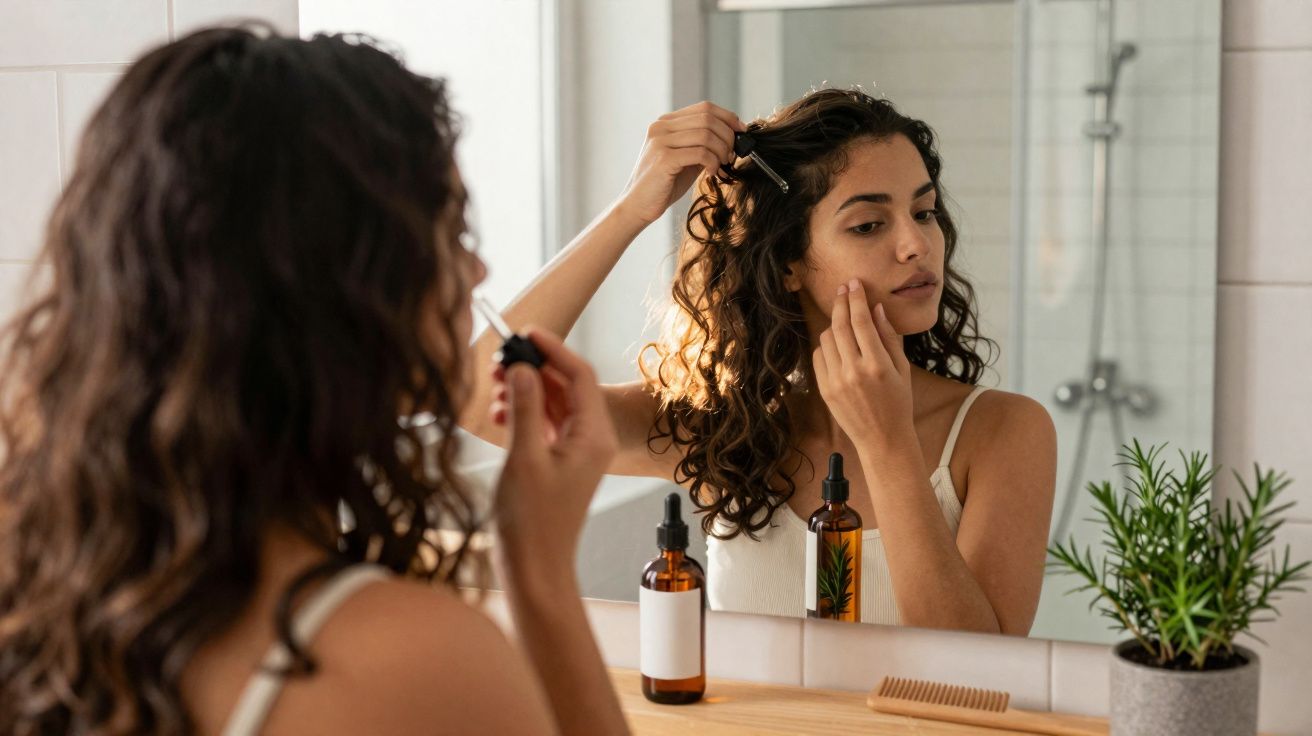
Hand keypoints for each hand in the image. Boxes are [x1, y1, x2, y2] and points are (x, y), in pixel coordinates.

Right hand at [490, 329, 617, 565]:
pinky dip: (524, 413)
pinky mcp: (558, 463)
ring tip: (494, 386)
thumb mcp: (524, 457)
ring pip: (553, 404)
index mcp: (593, 436)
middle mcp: (590, 440)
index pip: (579, 375)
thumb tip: (520, 368)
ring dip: (525, 389)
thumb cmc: (532, 522)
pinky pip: (545, 425)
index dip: (553, 349)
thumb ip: (525, 408)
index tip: (525, 333)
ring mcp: (575, 452)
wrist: (534, 568)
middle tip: (500, 359)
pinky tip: (499, 414)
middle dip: (534, 368)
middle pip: (567, 386)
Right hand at [614, 100, 746, 225]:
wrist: (637, 206)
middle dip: (728, 136)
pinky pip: (700, 153)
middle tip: (732, 155)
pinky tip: (711, 173)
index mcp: (665, 123)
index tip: (741, 131)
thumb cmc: (663, 185)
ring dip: (722, 151)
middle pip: (708, 118)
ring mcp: (660, 141)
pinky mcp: (664, 158)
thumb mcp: (686, 159)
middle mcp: (661, 127)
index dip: (728, 117)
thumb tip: (732, 137)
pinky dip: (712, 162)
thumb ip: (702, 145)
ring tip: (721, 165)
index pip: (704, 107)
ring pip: (706, 134)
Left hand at [812, 279, 914, 446]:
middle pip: (840, 325)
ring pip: (826, 339)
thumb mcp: (902, 369)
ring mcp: (836, 381)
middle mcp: (854, 371)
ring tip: (845, 321)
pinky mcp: (824, 389)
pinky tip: (837, 344)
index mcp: (877, 365)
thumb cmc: (898, 402)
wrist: (883, 439)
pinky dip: (826, 345)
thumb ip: (889, 338)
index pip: (862, 321)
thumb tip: (876, 309)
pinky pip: (819, 356)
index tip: (854, 284)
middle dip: (841, 303)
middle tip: (844, 289)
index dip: (856, 299)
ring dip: (834, 325)